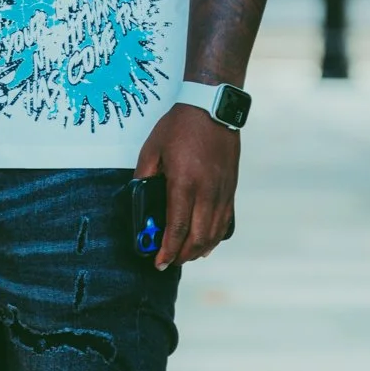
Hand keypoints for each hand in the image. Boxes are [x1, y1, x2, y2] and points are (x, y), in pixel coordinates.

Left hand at [136, 104, 238, 269]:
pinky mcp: (231, 188)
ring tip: (185, 255)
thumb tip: (138, 200)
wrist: (212, 108)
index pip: (177, 228)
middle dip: (182, 255)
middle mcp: (206, 191)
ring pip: (214, 232)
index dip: (168, 250)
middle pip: (198, 236)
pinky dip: (215, 237)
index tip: (159, 262)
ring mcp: (222, 191)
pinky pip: (225, 221)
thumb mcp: (151, 149)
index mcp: (184, 183)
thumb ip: (143, 177)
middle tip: (169, 262)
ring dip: (199, 250)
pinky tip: (206, 242)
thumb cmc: (179, 127)